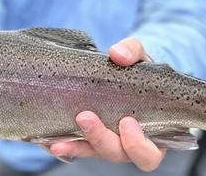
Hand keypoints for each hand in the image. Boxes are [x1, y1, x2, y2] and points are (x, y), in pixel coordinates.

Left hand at [50, 37, 165, 171]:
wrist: (122, 70)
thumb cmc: (138, 69)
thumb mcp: (139, 56)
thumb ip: (133, 51)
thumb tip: (117, 54)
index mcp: (153, 132)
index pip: (149, 154)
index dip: (139, 145)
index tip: (127, 121)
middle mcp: (131, 144)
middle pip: (118, 154)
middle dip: (100, 138)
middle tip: (85, 117)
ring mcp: (109, 143)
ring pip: (95, 152)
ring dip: (78, 146)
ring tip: (59, 141)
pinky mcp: (90, 139)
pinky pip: (78, 147)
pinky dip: (66, 145)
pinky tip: (52, 142)